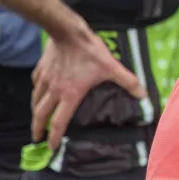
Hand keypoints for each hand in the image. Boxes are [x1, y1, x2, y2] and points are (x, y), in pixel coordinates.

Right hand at [31, 25, 145, 149]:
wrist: (67, 31)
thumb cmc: (89, 52)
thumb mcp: (111, 67)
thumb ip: (127, 81)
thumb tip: (143, 95)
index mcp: (69, 95)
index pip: (59, 122)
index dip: (54, 137)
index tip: (51, 148)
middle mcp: (54, 91)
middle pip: (41, 115)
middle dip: (38, 129)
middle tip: (36, 138)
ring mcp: (45, 79)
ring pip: (35, 100)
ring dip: (35, 111)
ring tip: (36, 118)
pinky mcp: (41, 68)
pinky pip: (35, 83)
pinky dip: (36, 91)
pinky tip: (38, 91)